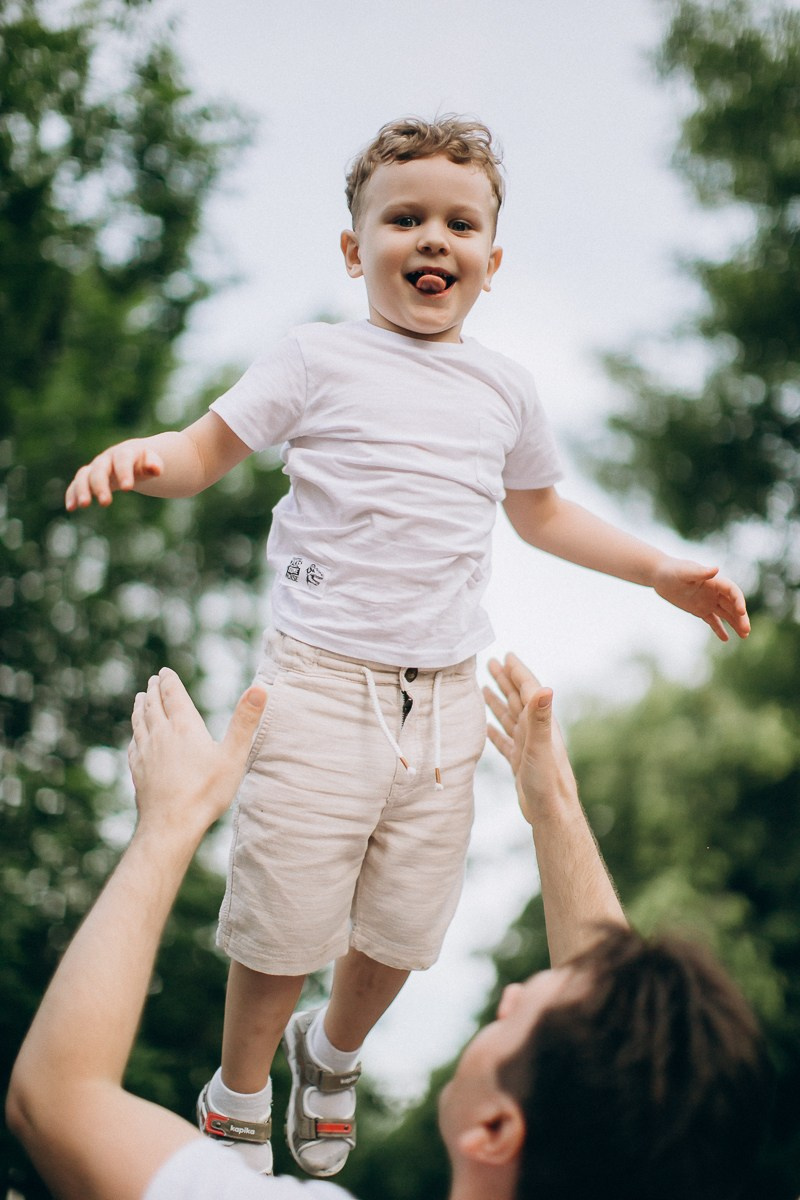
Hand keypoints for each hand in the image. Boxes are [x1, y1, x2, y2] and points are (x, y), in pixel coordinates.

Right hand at [65, 440, 163, 509]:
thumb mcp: (152, 462)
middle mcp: (106, 459)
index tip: (128, 489)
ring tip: (84, 505)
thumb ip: (154, 464)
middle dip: (101, 485)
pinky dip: (72, 494)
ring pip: (83, 475)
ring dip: (82, 489)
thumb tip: (155, 469)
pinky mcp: (87, 478)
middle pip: (100, 470)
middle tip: (105, 503)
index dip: (124, 472)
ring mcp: (95, 467)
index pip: (122, 459)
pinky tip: (71, 507)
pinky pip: (76, 484)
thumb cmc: (144, 462)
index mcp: (124, 452)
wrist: (133, 457)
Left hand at [128, 669, 266, 840]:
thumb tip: (260, 688)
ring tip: (140, 700)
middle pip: (153, 705)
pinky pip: (134, 746)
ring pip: (139, 723)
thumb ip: (245, 721)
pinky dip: (135, 735)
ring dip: (140, 708)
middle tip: (153, 680)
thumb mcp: (233, 755)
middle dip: (154, 690)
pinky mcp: (138, 771)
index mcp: (184, 727)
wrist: (171, 826)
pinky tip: (136, 739)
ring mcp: (146, 753)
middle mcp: (160, 735)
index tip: (164, 671)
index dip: (169, 681)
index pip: (173, 695)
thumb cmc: (206, 792)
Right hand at [484, 653, 577, 826]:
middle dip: (505, 680)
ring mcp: (527, 746)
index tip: (507, 655)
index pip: (528, 689)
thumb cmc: (548, 780)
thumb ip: (541, 717)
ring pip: (510, 717)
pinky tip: (487, 726)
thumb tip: (545, 688)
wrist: (551, 811)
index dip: (517, 672)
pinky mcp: (520, 761)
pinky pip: (504, 740)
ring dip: (498, 701)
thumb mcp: (540, 746)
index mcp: (540, 722)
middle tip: (491, 663)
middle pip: (517, 699)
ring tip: (485, 688)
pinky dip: (495, 730)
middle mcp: (535, 731)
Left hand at [652, 557, 749, 641]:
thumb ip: (700, 572)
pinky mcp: (700, 610)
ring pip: (726, 614)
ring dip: (735, 624)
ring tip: (744, 636)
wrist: (660, 576)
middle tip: (746, 630)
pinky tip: (726, 639)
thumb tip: (716, 569)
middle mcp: (715, 592)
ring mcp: (708, 602)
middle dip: (741, 617)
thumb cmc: (672, 570)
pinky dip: (719, 629)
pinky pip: (712, 621)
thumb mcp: (685, 572)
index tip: (741, 612)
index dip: (739, 601)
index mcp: (714, 582)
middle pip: (732, 605)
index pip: (732, 591)